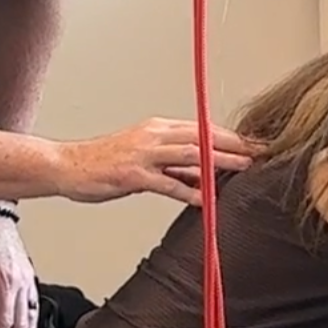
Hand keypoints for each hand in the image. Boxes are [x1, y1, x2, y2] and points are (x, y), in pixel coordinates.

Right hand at [56, 118, 257, 205]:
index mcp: (157, 128)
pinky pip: (166, 182)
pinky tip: (204, 198)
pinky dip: (187, 189)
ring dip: (219, 160)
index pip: (202, 129)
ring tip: (243, 167)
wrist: (66, 166)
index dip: (231, 136)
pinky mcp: (132, 175)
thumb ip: (174, 165)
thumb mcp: (145, 159)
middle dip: (234, 144)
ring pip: (189, 154)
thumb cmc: (104, 164)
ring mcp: (143, 154)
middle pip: (202, 136)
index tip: (255, 143)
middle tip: (261, 151)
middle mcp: (153, 136)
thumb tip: (205, 175)